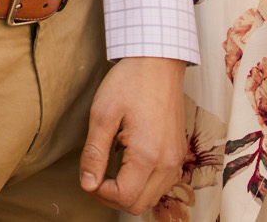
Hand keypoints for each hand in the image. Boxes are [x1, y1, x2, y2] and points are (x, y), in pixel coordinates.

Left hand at [79, 56, 188, 213]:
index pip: (124, 197)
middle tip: (95, 176)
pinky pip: (162, 183)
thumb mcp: (102, 114)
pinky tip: (128, 164)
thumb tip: (87, 184)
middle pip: (139, 204)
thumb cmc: (129, 82)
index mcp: (148, 154)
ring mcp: (176, 158)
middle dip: (112, 197)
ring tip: (110, 170)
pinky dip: (143, 184)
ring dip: (129, 192)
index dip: (100, 193)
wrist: (158, 62)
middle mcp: (167, 162)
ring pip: (152, 197)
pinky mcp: (178, 152)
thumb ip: (94, 153)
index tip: (89, 175)